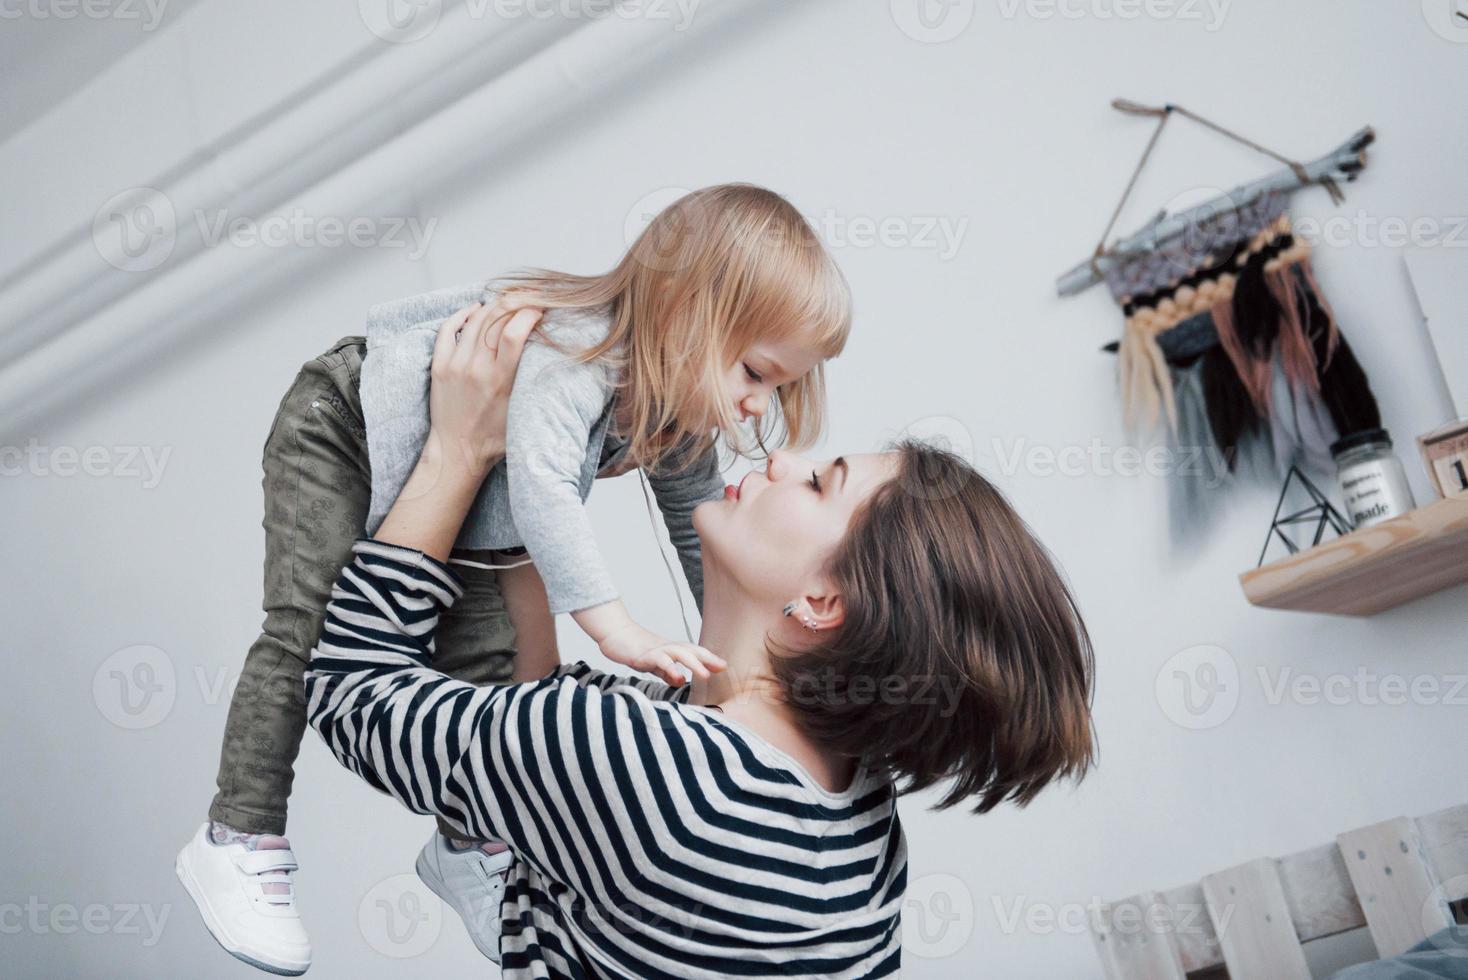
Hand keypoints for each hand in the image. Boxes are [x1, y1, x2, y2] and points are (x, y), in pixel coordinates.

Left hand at [425, 300, 541, 476]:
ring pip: (474, 320)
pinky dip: (463, 314)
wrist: (456, 452)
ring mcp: (454, 365)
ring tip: (506, 302)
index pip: (514, 332)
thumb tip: (546, 354)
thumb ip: (529, 382)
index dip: (529, 313)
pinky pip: (448, 329)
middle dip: (515, 303)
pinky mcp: (439, 366)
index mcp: (499, 381)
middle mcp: (475, 369)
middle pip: (495, 319)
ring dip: (492, 306)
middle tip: (527, 299)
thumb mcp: (522, 412)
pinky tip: (475, 309)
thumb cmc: (492, 438)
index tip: (540, 310)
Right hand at [598, 621, 726, 686]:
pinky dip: (669, 668)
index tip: (724, 666)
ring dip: (693, 663)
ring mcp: (655, 650)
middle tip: (722, 668)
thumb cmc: (634, 649)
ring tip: (705, 674)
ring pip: (678, 654)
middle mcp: (666, 647)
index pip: (693, 652)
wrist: (614, 635)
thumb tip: (680, 681)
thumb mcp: (653, 664)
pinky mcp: (643, 655)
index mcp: (670, 649)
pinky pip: (658, 661)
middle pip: (690, 650)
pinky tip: (677, 676)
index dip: (708, 658)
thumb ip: (666, 672)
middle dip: (706, 659)